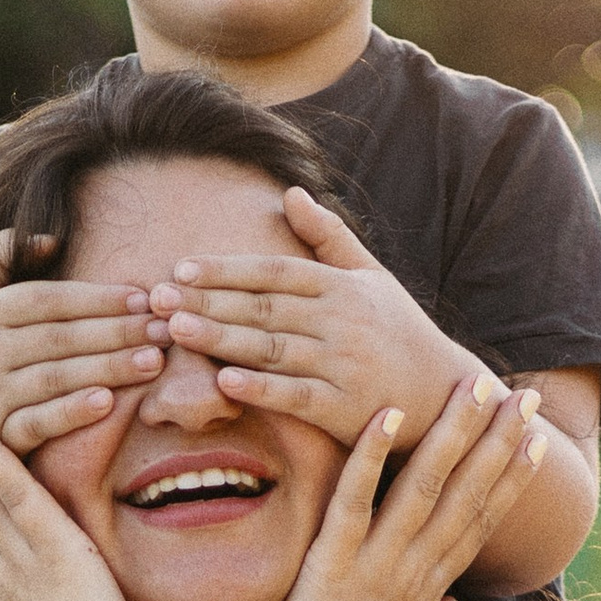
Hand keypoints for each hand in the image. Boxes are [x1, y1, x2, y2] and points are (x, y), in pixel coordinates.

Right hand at [0, 229, 165, 457]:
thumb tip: (50, 237)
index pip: (48, 300)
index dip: (97, 297)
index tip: (142, 296)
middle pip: (61, 337)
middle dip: (117, 331)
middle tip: (165, 328)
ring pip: (56, 377)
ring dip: (108, 368)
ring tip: (154, 361)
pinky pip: (37, 423)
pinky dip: (71, 413)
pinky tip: (107, 403)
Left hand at [157, 187, 467, 444]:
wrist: (444, 393)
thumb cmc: (399, 332)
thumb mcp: (371, 276)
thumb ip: (328, 237)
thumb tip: (290, 192)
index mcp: (342, 287)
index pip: (275, 271)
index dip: (227, 270)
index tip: (182, 268)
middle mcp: (341, 321)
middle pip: (264, 308)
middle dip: (208, 302)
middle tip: (156, 299)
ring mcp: (343, 365)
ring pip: (272, 348)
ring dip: (221, 339)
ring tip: (176, 330)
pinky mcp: (345, 409)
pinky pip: (297, 396)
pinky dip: (261, 389)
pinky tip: (223, 382)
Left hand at [253, 374, 545, 600]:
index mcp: (428, 596)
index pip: (476, 525)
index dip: (507, 480)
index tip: (531, 442)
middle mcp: (413, 576)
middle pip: (466, 496)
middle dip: (498, 442)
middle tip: (524, 395)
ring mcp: (378, 571)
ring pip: (423, 488)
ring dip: (452, 433)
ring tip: (475, 384)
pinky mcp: (333, 572)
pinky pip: (354, 502)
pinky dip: (371, 457)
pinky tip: (389, 413)